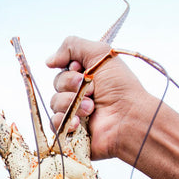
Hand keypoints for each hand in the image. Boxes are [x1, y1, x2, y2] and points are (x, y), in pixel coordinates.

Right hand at [46, 36, 149, 161]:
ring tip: (91, 109)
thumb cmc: (121, 87)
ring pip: (54, 103)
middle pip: (56, 84)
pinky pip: (54, 125)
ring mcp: (75, 113)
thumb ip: (72, 46)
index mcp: (85, 76)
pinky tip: (78, 123)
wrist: (129, 118)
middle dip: (71, 85)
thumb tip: (49, 60)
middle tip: (92, 91)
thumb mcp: (99, 53)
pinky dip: (63, 121)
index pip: (62, 69)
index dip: (69, 70)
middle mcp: (79, 94)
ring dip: (71, 103)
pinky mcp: (72, 132)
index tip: (82, 70)